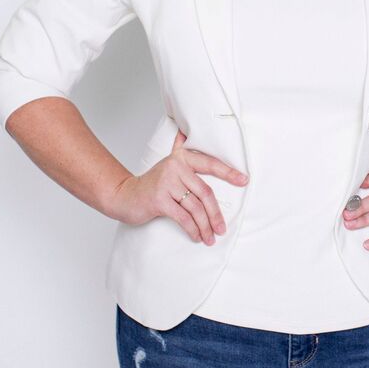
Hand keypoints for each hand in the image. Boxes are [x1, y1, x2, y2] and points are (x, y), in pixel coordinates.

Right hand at [109, 128, 248, 244]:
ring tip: (210, 238)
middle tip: (222, 228)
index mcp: (181, 158)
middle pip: (205, 192)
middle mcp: (175, 167)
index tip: (244, 180)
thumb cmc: (151, 183)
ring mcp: (166, 183)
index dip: (228, 173)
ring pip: (195, 207)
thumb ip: (178, 148)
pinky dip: (193, 229)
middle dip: (216, 214)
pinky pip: (183, 217)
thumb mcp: (167, 164)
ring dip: (205, 226)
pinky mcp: (159, 200)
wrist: (125, 196)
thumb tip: (184, 130)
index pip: (209, 164)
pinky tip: (197, 236)